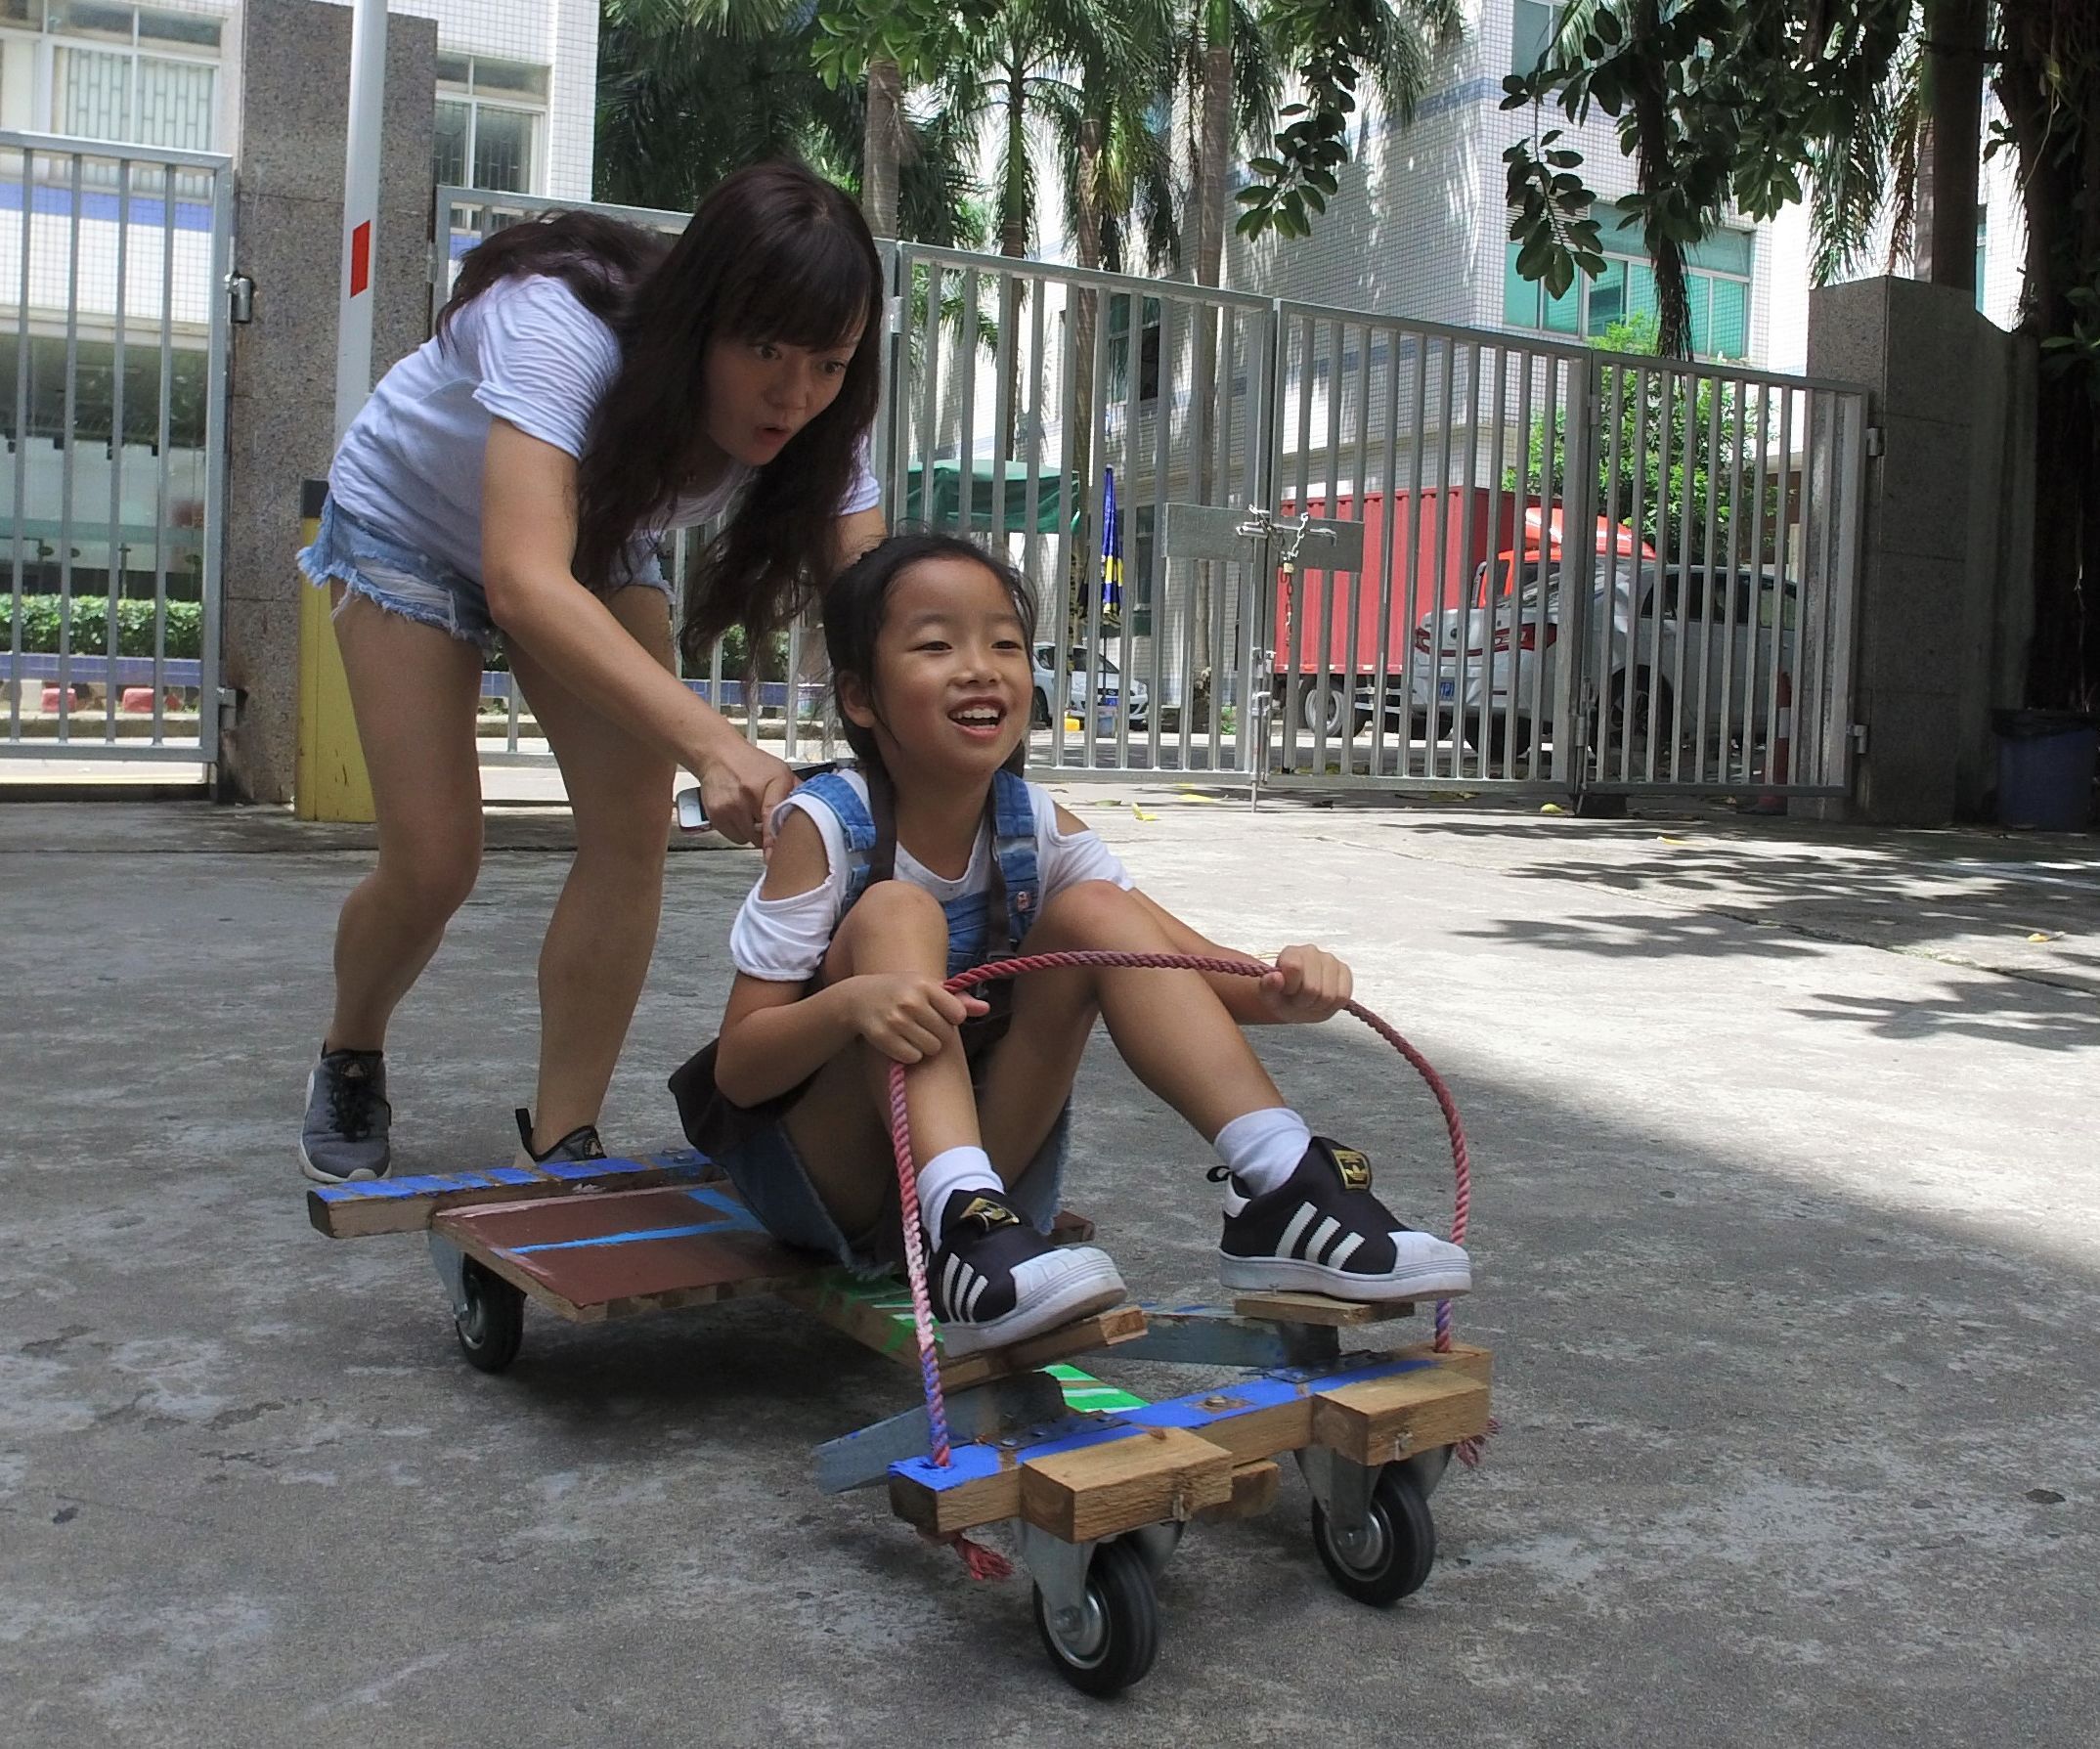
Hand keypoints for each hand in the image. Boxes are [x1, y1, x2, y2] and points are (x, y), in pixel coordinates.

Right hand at [698, 737, 795, 847]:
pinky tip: (740, 814)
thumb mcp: (780, 771)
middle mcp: (748, 795)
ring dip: (754, 832)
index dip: (774, 838)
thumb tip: (817, 809)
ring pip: (749, 839)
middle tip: (768, 816)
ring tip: (752, 812)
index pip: (772, 814)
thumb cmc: (750, 763)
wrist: (717, 755)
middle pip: (764, 833)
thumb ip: (797, 790)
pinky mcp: (717, 816)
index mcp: (770, 782)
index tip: (775, 854)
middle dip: (770, 831)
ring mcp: (730, 807)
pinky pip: (736, 838)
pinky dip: (740, 831)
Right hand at [843, 974, 989, 1063]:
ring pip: (931, 1048)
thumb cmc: (901, 991)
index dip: (951, 1018)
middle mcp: (910, 1000)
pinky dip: (909, 1054)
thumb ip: (958, 999)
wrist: (858, 997)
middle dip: (937, 1033)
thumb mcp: (927, 987)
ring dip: (924, 1045)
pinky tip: (900, 1041)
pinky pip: (912, 1057)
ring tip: (911, 1032)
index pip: (958, 1014)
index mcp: (925, 984)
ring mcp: (895, 1020)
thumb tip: (986, 1009)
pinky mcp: (883, 1037)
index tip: (938, 1013)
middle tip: (921, 1024)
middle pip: (945, 1034)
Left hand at [1258, 944, 1351, 1022]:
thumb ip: (1268, 987)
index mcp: (1290, 953)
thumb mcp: (1268, 996)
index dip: (1290, 988)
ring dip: (1317, 1005)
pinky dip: (1332, 1005)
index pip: (1294, 968)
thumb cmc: (1281, 996)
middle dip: (1304, 1001)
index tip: (1286, 991)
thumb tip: (1275, 977)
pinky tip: (1322, 1001)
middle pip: (1313, 988)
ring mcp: (1331, 960)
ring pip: (1329, 995)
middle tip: (1297, 999)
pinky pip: (1342, 997)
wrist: (1295, 1001)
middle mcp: (1312, 951)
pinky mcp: (1345, 972)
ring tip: (1309, 1000)